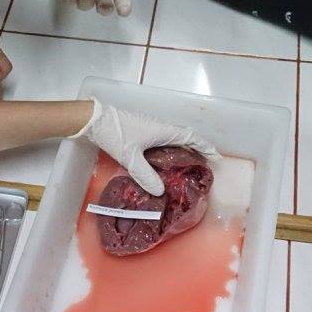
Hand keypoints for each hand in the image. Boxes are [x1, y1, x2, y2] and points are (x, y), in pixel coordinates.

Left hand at [69, 99, 220, 195]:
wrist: (95, 120)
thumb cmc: (115, 134)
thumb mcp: (130, 157)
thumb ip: (146, 175)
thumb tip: (161, 191)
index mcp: (163, 130)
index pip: (191, 138)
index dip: (205, 148)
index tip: (216, 159)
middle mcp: (161, 127)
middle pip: (186, 137)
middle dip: (198, 149)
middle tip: (205, 164)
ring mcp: (151, 127)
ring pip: (174, 138)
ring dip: (185, 148)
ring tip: (190, 164)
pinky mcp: (142, 131)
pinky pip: (164, 140)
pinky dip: (171, 149)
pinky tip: (165, 162)